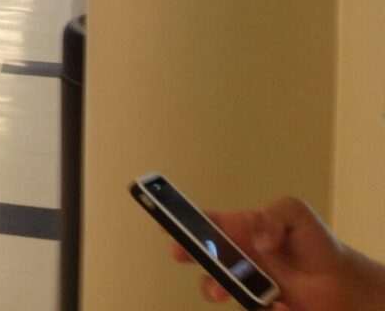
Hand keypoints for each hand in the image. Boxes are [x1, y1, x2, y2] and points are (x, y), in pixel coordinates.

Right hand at [170, 197, 384, 308]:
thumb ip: (272, 216)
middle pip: (199, 258)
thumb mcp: (294, 212)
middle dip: (190, 259)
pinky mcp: (260, 308)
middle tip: (190, 257)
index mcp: (236, 230)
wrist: (344, 284)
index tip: (170, 228)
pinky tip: (283, 305)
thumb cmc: (314, 243)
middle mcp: (234, 258)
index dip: (180, 224)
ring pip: (215, 290)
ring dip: (218, 290)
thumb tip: (257, 240)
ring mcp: (244, 285)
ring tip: (236, 292)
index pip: (201, 224)